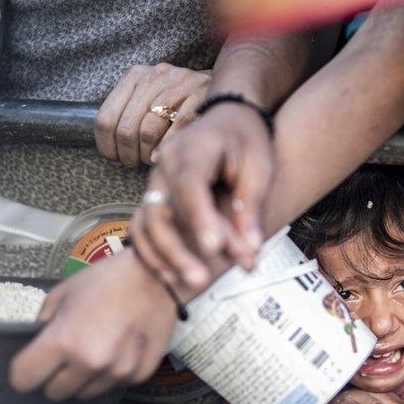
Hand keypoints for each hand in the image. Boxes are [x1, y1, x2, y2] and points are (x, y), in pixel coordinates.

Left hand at [9, 249, 178, 400]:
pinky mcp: (139, 374)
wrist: (156, 277)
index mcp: (63, 341)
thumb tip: (36, 347)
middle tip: (65, 356)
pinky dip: (112, 373)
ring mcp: (118, 371)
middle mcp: (90, 362)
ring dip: (84, 378)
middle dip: (54, 377)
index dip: (23, 372)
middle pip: (54, 393)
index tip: (30, 365)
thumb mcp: (62, 294)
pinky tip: (119, 349)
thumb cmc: (107, 280)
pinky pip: (114, 385)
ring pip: (85, 393)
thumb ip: (44, 325)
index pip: (24, 379)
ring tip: (96, 350)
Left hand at [95, 63, 211, 167]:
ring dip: (148, 154)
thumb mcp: (150, 101)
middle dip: (129, 154)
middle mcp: (154, 77)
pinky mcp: (200, 94)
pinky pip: (176, 129)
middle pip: (126, 128)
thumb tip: (113, 153)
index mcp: (135, 77)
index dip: (107, 146)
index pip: (105, 118)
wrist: (226, 89)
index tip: (116, 159)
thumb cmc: (182, 103)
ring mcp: (178, 84)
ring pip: (148, 131)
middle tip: (136, 163)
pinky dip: (169, 147)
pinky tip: (167, 154)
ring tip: (153, 160)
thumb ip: (130, 118)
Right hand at [130, 101, 274, 292]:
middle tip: (203, 280)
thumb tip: (250, 251)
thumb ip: (251, 207)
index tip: (215, 249)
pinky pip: (142, 228)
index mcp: (194, 149)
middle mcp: (165, 165)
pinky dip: (152, 253)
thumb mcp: (260, 167)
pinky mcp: (153, 199)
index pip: (190, 185)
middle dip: (180, 248)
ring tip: (189, 284)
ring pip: (147, 223)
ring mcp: (154, 182)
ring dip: (165, 256)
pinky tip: (171, 276)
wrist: (228, 118)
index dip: (200, 218)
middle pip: (161, 210)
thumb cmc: (247, 140)